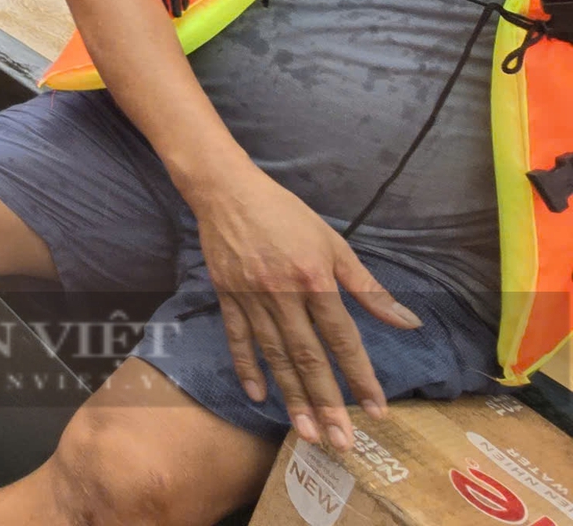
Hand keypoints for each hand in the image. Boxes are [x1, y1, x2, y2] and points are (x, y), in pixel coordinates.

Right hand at [193, 167, 418, 449]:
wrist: (226, 191)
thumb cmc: (287, 214)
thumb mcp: (334, 243)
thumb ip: (367, 287)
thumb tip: (407, 321)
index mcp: (314, 280)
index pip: (342, 338)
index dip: (360, 376)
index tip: (376, 411)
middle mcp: (282, 295)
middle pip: (308, 357)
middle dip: (327, 402)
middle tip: (341, 442)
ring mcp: (251, 299)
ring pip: (274, 356)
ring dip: (291, 397)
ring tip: (307, 433)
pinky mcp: (226, 297)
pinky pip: (237, 339)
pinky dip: (246, 367)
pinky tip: (257, 395)